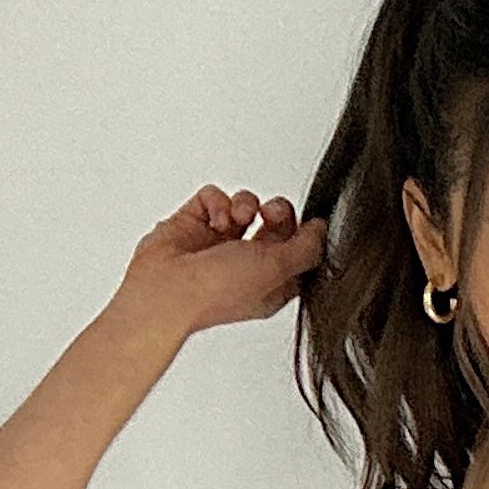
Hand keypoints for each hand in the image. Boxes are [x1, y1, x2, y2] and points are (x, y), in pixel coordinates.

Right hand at [118, 183, 328, 336]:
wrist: (167, 289)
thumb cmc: (216, 291)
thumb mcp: (278, 270)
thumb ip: (307, 248)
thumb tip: (322, 231)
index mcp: (270, 283)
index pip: (297, 252)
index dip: (304, 235)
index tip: (309, 224)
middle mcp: (246, 264)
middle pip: (276, 224)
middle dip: (278, 212)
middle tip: (272, 213)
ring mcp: (219, 243)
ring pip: (246, 205)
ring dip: (246, 204)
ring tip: (237, 218)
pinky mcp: (195, 224)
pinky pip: (214, 198)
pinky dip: (217, 202)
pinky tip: (215, 219)